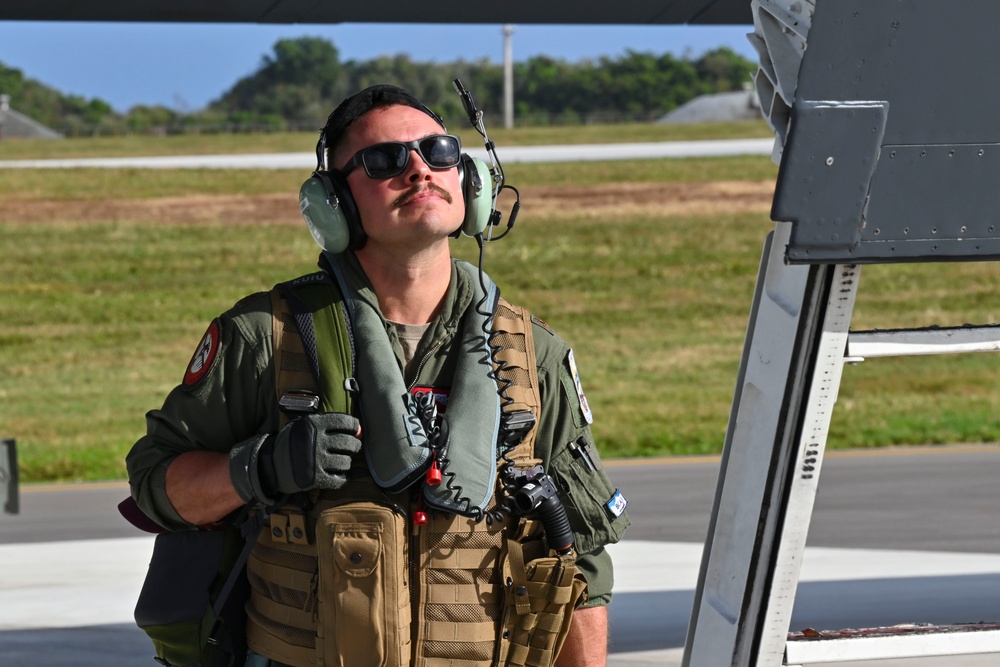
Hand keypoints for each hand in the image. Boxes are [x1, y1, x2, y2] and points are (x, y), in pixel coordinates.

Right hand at [229, 412, 361, 505]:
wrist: (270, 464)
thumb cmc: (290, 443)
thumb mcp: (303, 426)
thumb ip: (327, 425)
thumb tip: (357, 429)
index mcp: (315, 424)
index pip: (344, 422)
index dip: (354, 426)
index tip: (356, 430)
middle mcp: (318, 441)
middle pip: (348, 443)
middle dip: (355, 445)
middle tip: (353, 447)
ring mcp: (317, 460)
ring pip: (346, 462)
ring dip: (347, 462)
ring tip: (342, 461)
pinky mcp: (316, 478)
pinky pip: (339, 480)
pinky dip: (342, 479)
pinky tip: (339, 476)